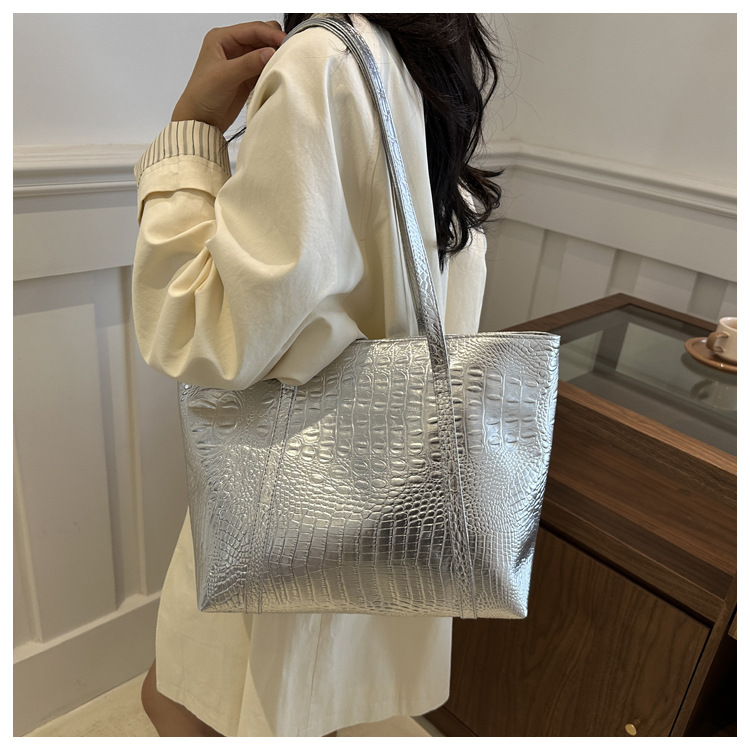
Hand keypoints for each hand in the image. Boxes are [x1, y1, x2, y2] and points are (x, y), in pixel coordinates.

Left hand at [171, 21, 286, 132]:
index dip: (271, 33)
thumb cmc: (202, 95)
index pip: (252, 29)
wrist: (200, 120)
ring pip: (265, 51)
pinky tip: (279, 72)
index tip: (286, 41)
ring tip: (286, 63)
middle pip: (261, 36)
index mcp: (222, 38)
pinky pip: (265, 66)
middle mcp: (232, 46)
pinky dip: (273, 68)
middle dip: (274, 42)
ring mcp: (241, 61)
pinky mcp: (247, 76)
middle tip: (288, 53)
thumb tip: (271, 52)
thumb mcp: (225, 76)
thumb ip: (248, 63)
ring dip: (275, 55)